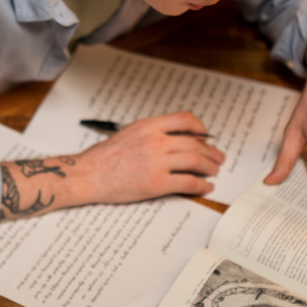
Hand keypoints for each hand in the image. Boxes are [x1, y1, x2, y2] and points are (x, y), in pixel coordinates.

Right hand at [0, 112, 224, 221]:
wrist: (88, 175)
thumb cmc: (103, 158)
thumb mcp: (128, 133)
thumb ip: (151, 133)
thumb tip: (174, 139)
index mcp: (148, 126)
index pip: (185, 119)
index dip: (201, 128)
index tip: (206, 135)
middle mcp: (156, 141)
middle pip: (195, 143)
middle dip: (211, 151)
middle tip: (218, 157)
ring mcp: (157, 162)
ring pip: (196, 161)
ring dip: (210, 167)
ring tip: (215, 171)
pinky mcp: (157, 183)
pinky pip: (188, 182)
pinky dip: (202, 185)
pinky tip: (206, 187)